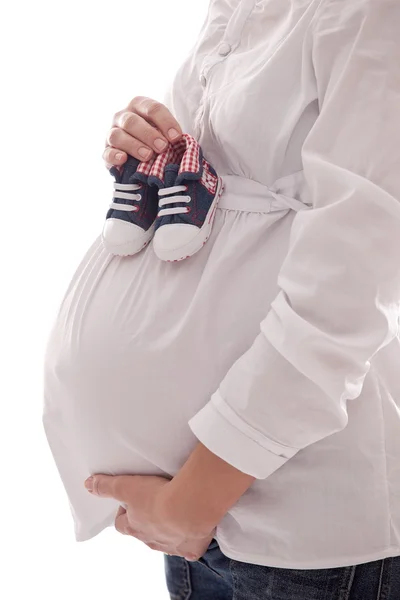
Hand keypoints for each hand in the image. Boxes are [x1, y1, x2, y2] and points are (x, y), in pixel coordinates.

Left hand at [84, 474, 215, 560]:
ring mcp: (171, 546)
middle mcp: (150, 540)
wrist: (188, 507)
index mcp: (134, 527)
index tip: (130, 501)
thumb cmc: (156, 497)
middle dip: (146, 522)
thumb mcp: (126, 486)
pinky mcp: (191, 549)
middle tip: (155, 504)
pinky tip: (194, 528)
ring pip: (165, 542)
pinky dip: (190, 540)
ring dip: (168, 530)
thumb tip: (88, 484)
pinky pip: (189, 549)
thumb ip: (106, 486)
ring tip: (176, 512)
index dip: (124, 513)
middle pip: (143, 534)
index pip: (121, 524)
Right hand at [103, 96, 182, 168]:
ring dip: (133, 145)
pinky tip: (124, 159)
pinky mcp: (106, 151)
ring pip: (117, 136)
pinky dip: (114, 156)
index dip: (165, 122)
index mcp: (139, 106)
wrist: (137, 154)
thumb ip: (169, 133)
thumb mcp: (164, 131)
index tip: (176, 137)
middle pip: (132, 121)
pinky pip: (107, 152)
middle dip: (149, 134)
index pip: (152, 108)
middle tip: (162, 147)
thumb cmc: (156, 139)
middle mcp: (122, 116)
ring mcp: (112, 133)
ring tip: (148, 156)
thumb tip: (178, 141)